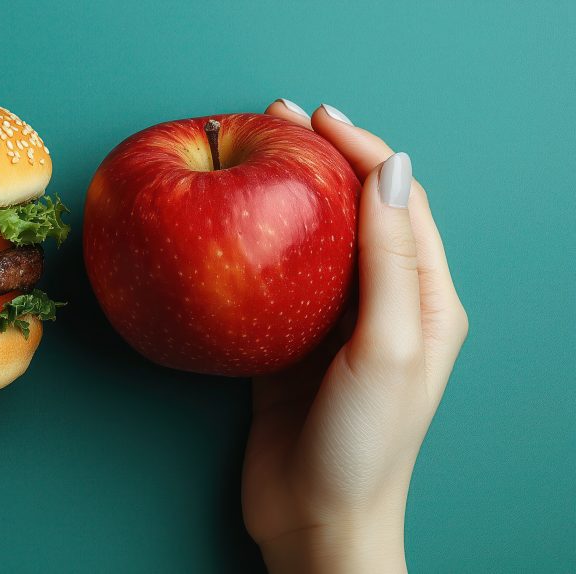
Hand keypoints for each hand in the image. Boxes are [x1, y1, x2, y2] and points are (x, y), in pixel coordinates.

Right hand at [241, 100, 468, 572]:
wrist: (318, 520)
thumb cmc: (364, 444)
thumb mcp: (387, 347)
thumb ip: (390, 262)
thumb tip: (389, 172)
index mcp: (426, 299)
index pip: (399, 202)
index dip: (363, 151)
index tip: (317, 117)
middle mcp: (384, 303)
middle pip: (355, 210)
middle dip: (321, 161)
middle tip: (276, 120)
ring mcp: (335, 324)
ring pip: (312, 241)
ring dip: (285, 196)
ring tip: (251, 157)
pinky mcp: (292, 345)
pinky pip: (275, 282)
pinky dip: (255, 247)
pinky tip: (228, 229)